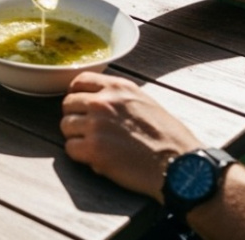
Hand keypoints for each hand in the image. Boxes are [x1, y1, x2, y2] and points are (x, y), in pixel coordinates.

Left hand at [60, 72, 203, 201]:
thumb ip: (118, 97)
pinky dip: (80, 155)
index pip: (79, 80)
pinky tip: (96, 158)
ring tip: (94, 145)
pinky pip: (70, 148)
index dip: (76, 94)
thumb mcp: (144, 101)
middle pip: (68, 103)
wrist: (179, 164)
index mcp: (118, 87)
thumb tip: (94, 99)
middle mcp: (104, 102)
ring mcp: (97, 125)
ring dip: (76, 136)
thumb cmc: (167, 136)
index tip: (80, 106)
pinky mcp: (94, 149)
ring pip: (65, 126)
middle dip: (75, 117)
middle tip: (88, 131)